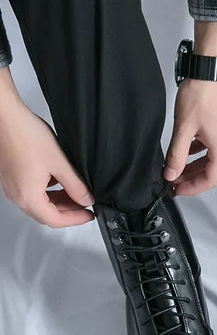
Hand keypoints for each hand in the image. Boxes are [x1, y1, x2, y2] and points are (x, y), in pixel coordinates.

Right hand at [0, 70, 94, 227]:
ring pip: (40, 204)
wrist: (4, 114)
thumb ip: (76, 185)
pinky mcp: (12, 176)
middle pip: (47, 214)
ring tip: (77, 193)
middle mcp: (17, 194)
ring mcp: (12, 186)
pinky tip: (60, 180)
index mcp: (28, 196)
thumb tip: (86, 199)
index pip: (55, 220)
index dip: (76, 219)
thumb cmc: (24, 134)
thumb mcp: (60, 163)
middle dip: (69, 212)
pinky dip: (49, 192)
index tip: (89, 214)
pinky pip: (33, 192)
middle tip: (86, 205)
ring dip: (60, 201)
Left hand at [164, 20, 216, 195]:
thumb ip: (176, 155)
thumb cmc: (202, 94)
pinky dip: (199, 151)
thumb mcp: (184, 128)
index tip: (176, 190)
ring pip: (212, 158)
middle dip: (192, 178)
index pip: (211, 179)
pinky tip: (186, 148)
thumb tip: (171, 174)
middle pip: (213, 171)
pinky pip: (213, 145)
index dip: (193, 188)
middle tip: (173, 181)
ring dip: (195, 165)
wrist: (213, 66)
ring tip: (176, 167)